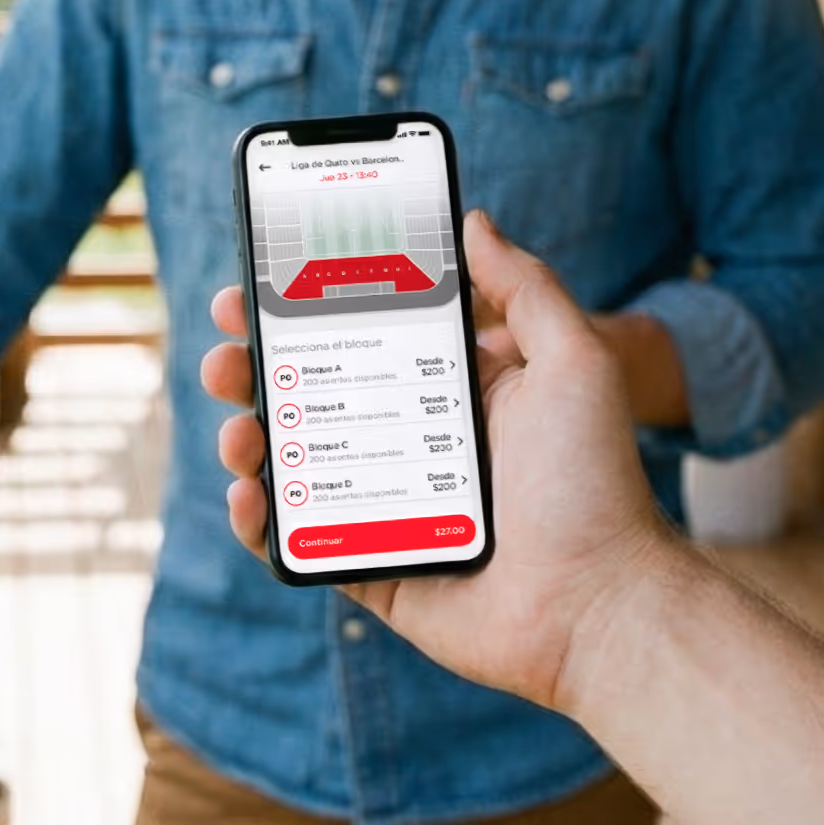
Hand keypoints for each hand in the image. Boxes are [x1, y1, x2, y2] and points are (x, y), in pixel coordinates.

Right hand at [200, 211, 678, 714]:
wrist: (598, 604)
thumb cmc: (593, 482)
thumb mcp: (574, 361)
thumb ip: (526, 287)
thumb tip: (473, 221)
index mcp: (450, 390)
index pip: (362, 335)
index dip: (305, 309)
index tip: (258, 283)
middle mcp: (411, 443)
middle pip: (310, 394)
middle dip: (253, 368)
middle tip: (225, 354)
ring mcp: (385, 508)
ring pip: (292, 464)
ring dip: (248, 439)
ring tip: (239, 430)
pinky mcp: (370, 569)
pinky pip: (298, 543)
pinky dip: (260, 521)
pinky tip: (249, 497)